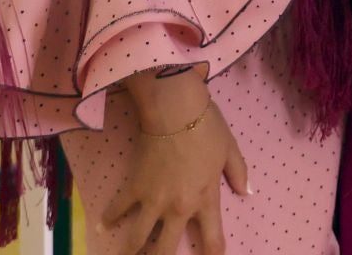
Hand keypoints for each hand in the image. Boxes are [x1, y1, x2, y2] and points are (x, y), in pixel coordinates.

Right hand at [99, 79, 246, 254]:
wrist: (175, 111)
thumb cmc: (207, 128)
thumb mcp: (230, 150)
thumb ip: (239, 173)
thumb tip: (247, 191)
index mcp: (205, 199)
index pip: (213, 238)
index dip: (214, 254)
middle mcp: (178, 207)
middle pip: (166, 248)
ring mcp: (153, 200)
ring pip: (138, 237)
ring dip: (132, 251)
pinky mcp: (134, 187)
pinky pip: (119, 207)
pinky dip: (110, 217)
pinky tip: (103, 226)